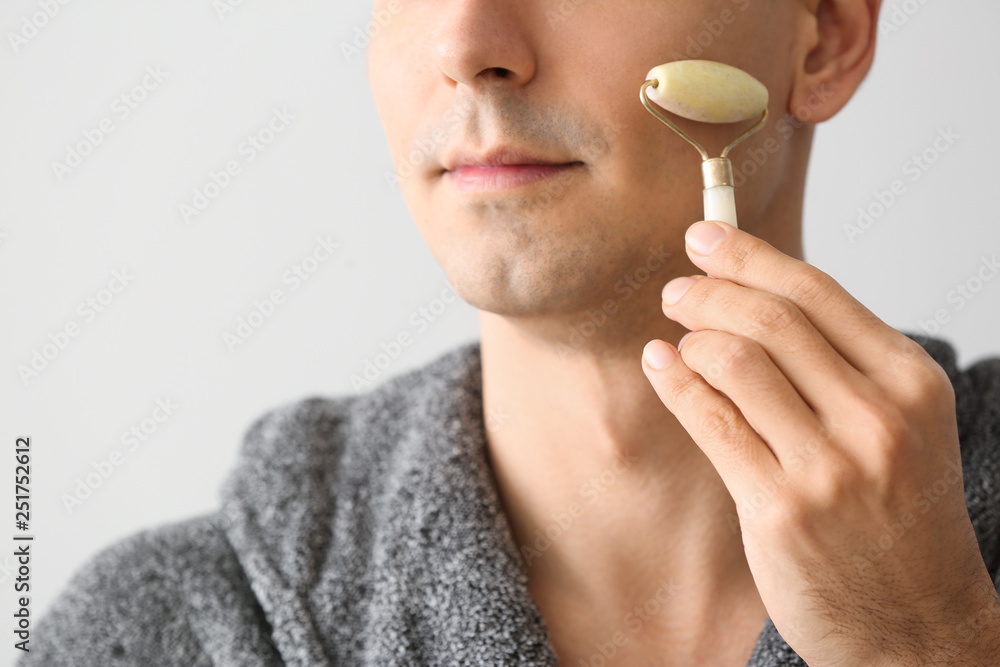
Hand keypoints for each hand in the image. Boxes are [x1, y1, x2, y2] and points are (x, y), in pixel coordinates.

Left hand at [640, 220, 999, 665]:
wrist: (919, 623)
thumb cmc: (900, 515)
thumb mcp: (900, 425)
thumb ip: (838, 363)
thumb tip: (752, 295)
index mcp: (911, 384)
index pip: (816, 292)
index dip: (750, 255)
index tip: (706, 236)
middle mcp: (877, 418)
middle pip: (770, 319)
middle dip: (709, 290)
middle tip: (677, 289)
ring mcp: (830, 468)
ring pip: (735, 362)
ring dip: (691, 337)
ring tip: (675, 335)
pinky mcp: (781, 510)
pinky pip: (712, 422)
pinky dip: (676, 382)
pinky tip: (661, 365)